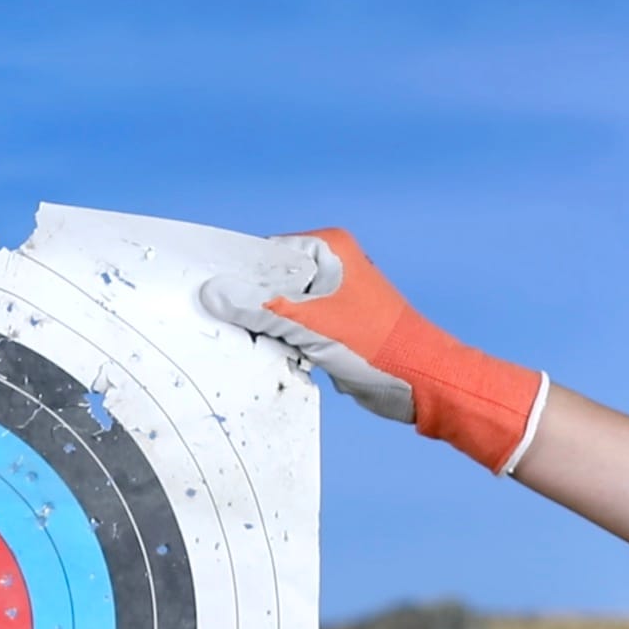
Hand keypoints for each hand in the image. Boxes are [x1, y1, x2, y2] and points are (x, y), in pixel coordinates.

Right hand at [201, 229, 548, 473]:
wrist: (420, 381)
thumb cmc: (379, 347)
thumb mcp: (311, 324)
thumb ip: (261, 308)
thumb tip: (215, 293)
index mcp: (329, 247)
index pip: (264, 253)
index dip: (236, 274)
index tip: (208, 293)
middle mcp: (330, 264)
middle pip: (268, 279)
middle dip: (247, 302)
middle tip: (221, 320)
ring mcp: (330, 295)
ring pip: (278, 305)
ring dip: (263, 325)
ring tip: (246, 338)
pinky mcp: (331, 323)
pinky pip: (291, 325)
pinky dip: (278, 338)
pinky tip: (268, 350)